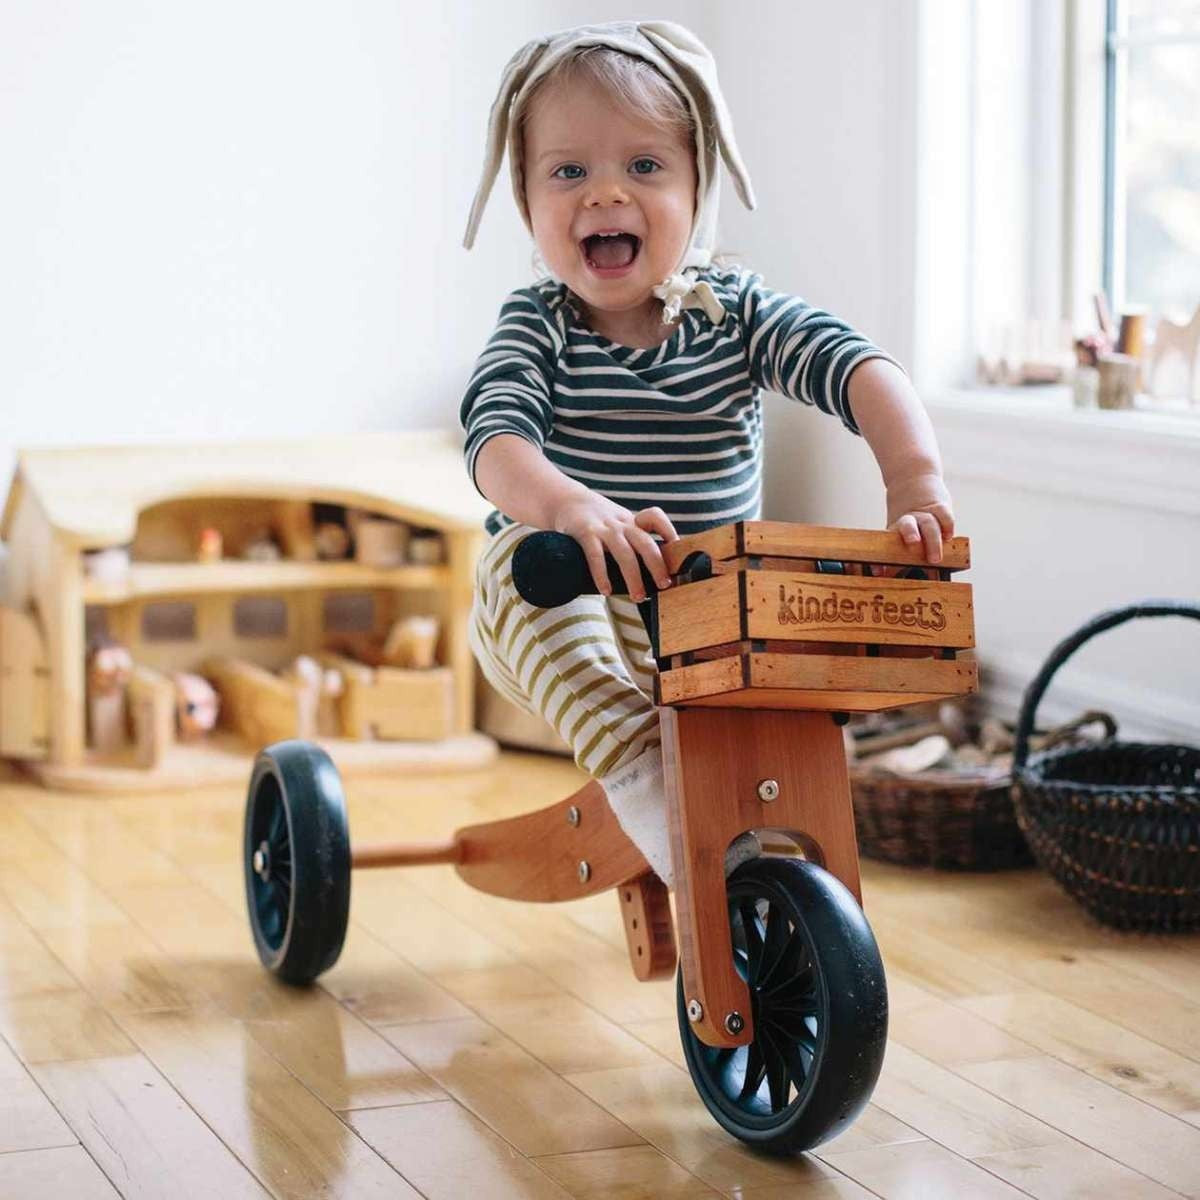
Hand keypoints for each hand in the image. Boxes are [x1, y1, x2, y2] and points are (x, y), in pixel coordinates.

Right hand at [551, 491, 677, 600]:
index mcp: (631, 521)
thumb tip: (650, 568)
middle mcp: (621, 524)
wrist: (563, 499)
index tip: (676, 549)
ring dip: (633, 578)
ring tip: (638, 597)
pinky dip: (602, 575)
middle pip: (645, 543)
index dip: (668, 531)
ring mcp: (603, 528)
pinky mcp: (585, 532)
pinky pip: (596, 556)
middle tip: (664, 585)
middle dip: (657, 566)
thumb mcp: (617, 521)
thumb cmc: (594, 518)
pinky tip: (605, 591)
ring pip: (624, 553)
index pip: (655, 518)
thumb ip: (631, 537)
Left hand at [886, 472, 954, 563]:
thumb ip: (893, 550)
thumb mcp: (896, 526)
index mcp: (895, 527)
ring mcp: (925, 512)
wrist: (914, 477)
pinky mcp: (940, 505)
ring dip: (931, 540)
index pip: (888, 544)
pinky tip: (948, 537)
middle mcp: (910, 519)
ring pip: (929, 523)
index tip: (878, 571)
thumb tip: (881, 575)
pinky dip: (947, 526)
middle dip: (910, 536)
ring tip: (935, 559)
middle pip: (908, 527)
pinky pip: (945, 515)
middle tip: (913, 548)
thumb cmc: (908, 513)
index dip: (885, 559)